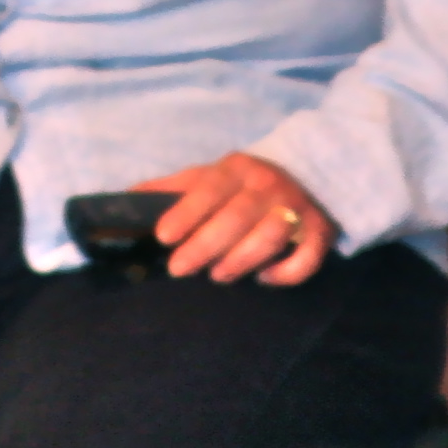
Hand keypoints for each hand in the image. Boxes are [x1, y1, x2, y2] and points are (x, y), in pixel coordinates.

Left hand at [139, 153, 335, 283]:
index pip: (209, 188)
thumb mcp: (208, 177)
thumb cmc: (242, 185)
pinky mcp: (321, 231)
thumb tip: (127, 198)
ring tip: (218, 275)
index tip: (164, 236)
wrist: (306, 175)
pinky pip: (308, 257)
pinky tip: (264, 279)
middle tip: (180, 268)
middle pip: (238, 216)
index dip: (186, 213)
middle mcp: (269, 185)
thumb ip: (171, 188)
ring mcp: (298, 208)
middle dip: (206, 245)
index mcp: (237, 168)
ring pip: (271, 236)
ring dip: (242, 259)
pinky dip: (287, 272)